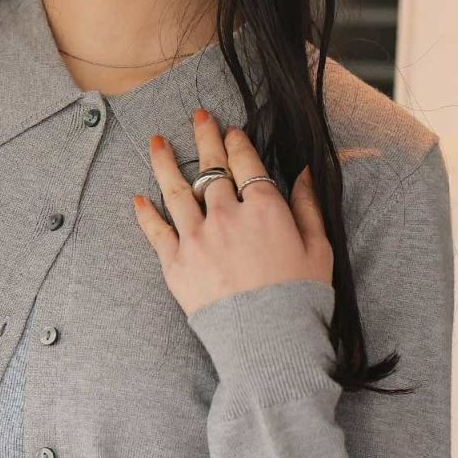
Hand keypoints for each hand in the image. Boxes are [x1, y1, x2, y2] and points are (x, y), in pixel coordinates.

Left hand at [131, 107, 332, 319]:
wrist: (267, 340)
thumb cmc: (300, 297)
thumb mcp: (318, 247)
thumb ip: (308, 206)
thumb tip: (304, 172)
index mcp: (264, 207)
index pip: (246, 162)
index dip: (237, 142)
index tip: (231, 131)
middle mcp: (226, 215)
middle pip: (211, 168)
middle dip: (205, 137)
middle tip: (198, 117)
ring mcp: (197, 239)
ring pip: (176, 190)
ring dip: (165, 162)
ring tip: (156, 142)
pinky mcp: (175, 264)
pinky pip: (156, 231)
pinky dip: (145, 212)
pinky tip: (139, 197)